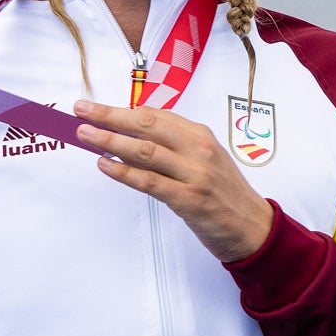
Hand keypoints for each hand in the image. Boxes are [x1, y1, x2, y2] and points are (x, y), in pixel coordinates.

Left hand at [74, 100, 274, 263]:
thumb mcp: (203, 160)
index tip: (95, 107)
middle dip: (110, 116)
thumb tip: (128, 137)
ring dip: (111, 141)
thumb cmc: (223, 193)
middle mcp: (198, 149)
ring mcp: (195, 174)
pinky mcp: (190, 200)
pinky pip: (151, 182)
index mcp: (200, 135)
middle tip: (81, 110)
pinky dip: (124, 172)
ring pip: (145, 151)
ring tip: (85, 135)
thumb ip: (173, 146)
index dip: (121, 109)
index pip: (154, 115)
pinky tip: (104, 165)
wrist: (253, 227)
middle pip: (147, 126)